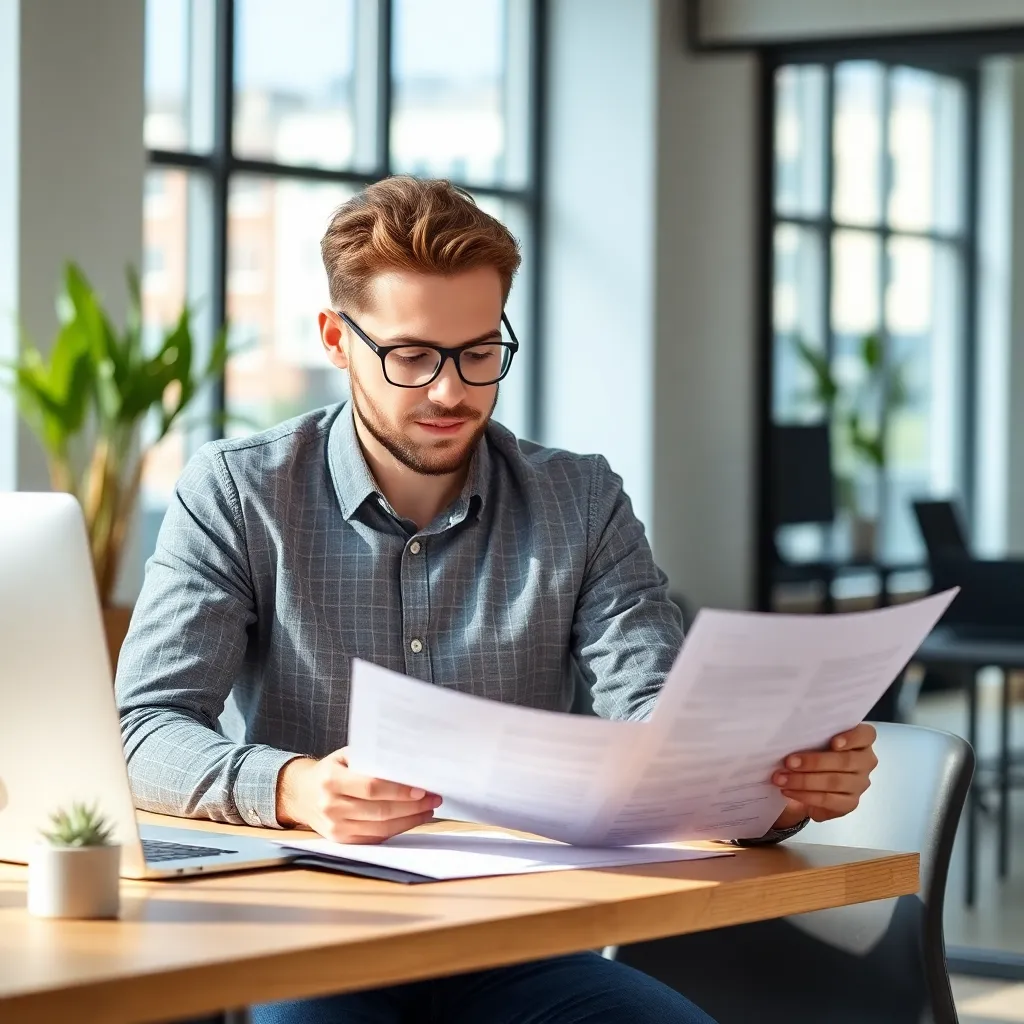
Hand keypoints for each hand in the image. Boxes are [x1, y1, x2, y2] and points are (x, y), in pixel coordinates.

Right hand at [275, 747, 441, 843]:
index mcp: (330, 780)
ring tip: (428, 809)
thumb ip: (371, 759)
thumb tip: (408, 764)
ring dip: (410, 820)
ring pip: (380, 828)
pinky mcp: (341, 841)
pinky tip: (412, 820)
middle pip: (380, 811)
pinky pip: (375, 838)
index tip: (422, 789)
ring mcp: (335, 828)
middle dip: (412, 806)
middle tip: (434, 798)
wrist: (301, 794)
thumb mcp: (345, 756)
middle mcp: (330, 806)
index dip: (399, 790)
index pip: (371, 787)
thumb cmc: (331, 770)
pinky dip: (397, 830)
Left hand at [771, 723, 877, 826]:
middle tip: (789, 762)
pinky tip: (789, 791)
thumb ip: (812, 737)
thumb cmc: (813, 753)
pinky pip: (829, 800)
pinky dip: (806, 795)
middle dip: (814, 762)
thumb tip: (789, 738)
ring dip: (805, 780)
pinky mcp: (850, 803)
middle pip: (846, 761)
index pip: (866, 735)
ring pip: (835, 782)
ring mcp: (859, 784)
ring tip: (782, 779)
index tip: (833, 742)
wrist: (809, 783)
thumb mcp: (813, 741)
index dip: (852, 738)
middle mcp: (865, 762)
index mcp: (860, 741)